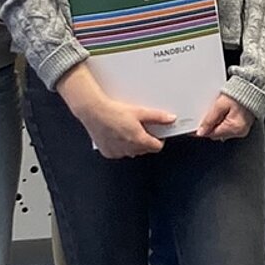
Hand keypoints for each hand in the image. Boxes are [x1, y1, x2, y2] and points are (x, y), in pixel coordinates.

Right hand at [57, 66, 174, 158]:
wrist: (93, 111)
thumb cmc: (113, 111)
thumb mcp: (139, 111)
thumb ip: (157, 117)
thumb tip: (170, 118)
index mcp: (139, 140)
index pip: (157, 147)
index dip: (159, 139)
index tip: (157, 133)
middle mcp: (129, 149)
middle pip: (145, 149)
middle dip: (145, 140)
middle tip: (139, 127)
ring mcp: (118, 152)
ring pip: (132, 151)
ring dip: (133, 143)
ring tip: (126, 129)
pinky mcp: (108, 152)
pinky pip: (119, 152)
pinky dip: (120, 145)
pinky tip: (117, 134)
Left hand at [196, 94, 254, 140]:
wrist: (253, 86)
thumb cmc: (240, 92)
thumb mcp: (220, 104)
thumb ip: (210, 119)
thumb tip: (201, 131)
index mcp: (234, 127)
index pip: (212, 134)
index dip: (201, 130)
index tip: (193, 128)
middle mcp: (239, 131)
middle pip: (216, 133)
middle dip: (209, 125)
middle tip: (205, 114)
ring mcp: (241, 129)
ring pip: (222, 130)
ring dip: (216, 123)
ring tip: (217, 110)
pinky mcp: (242, 125)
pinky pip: (228, 126)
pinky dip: (223, 121)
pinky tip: (223, 112)